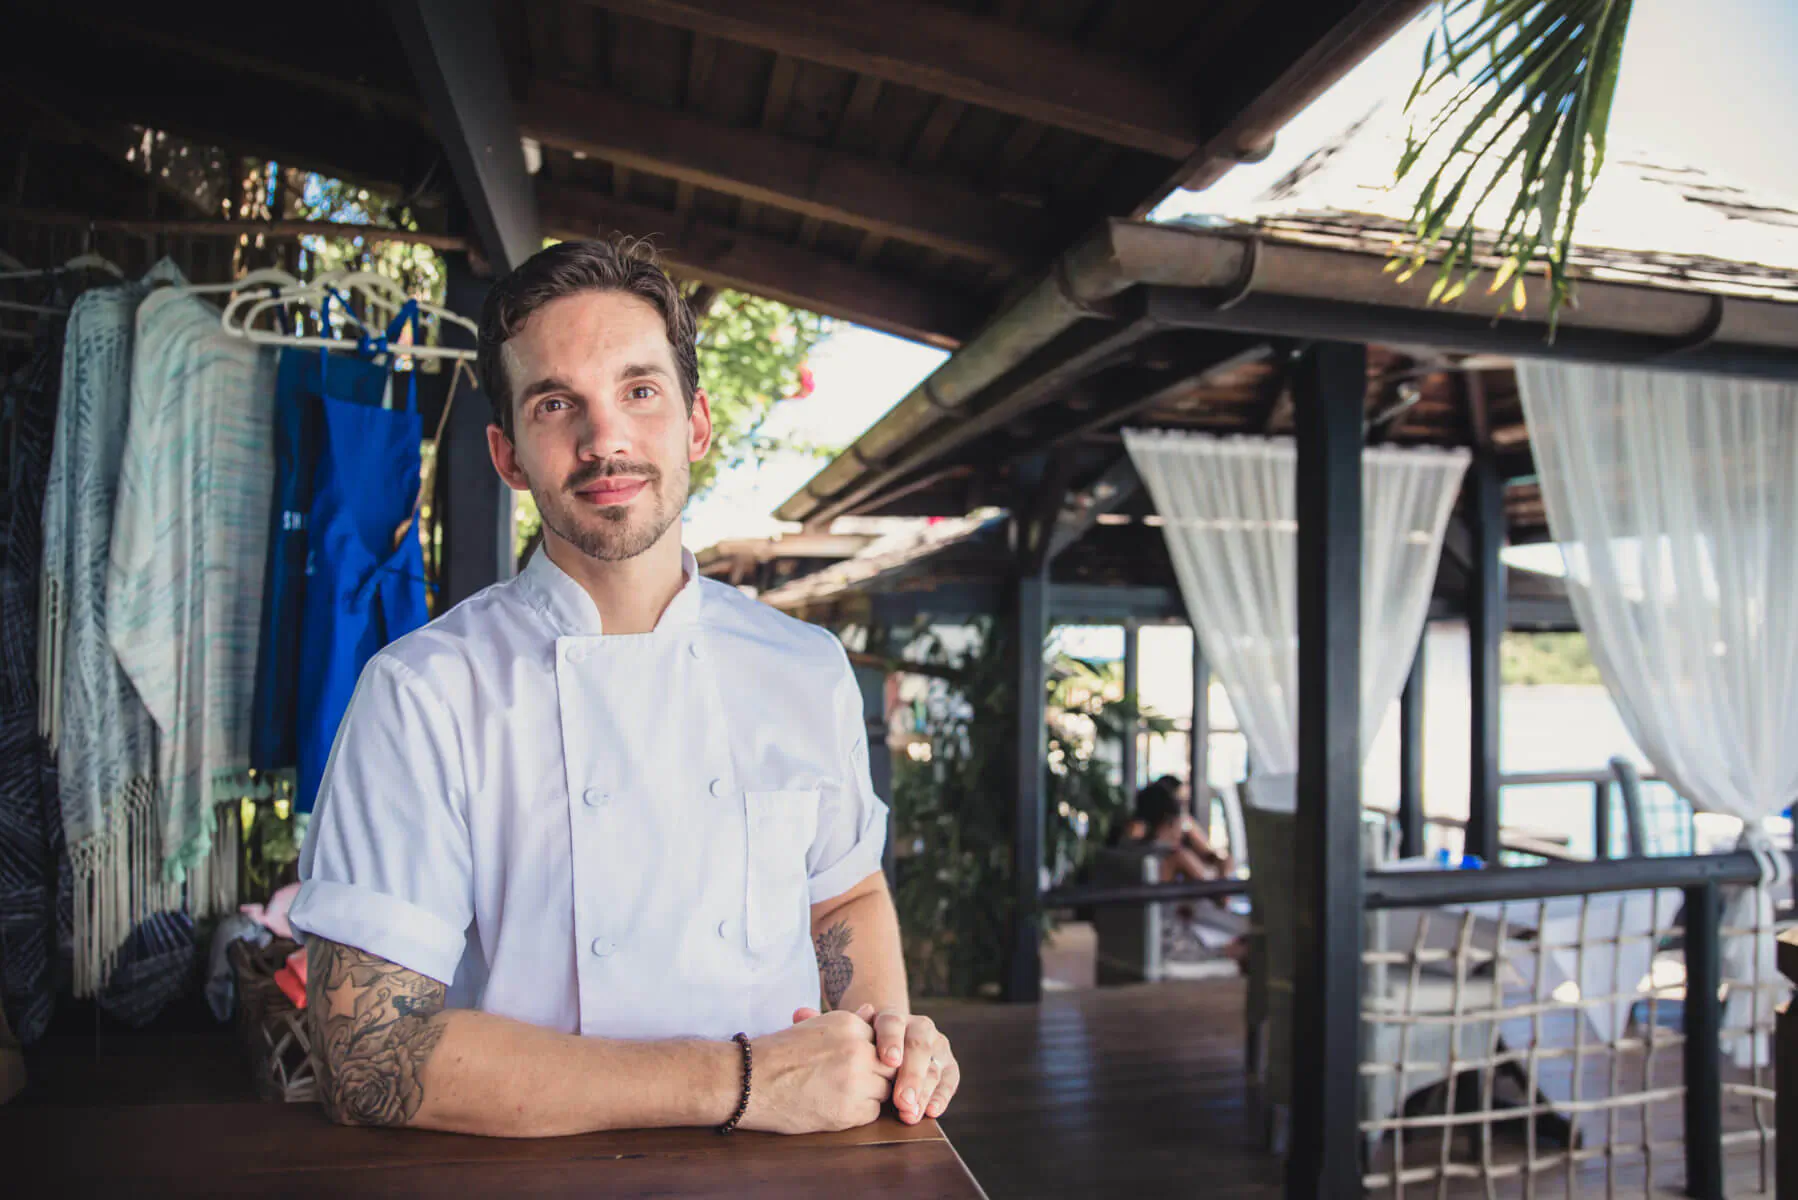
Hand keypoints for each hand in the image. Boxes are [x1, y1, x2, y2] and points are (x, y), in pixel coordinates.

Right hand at [737, 1009, 895, 1134]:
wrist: (749, 1081)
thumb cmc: (778, 1053)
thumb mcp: (813, 1027)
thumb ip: (849, 1021)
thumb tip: (872, 1010)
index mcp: (849, 1024)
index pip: (883, 1040)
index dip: (873, 1053)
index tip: (858, 1062)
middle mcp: (857, 1049)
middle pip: (890, 1065)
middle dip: (877, 1074)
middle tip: (853, 1080)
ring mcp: (855, 1081)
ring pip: (884, 1089)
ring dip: (870, 1093)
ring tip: (840, 1092)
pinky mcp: (848, 1111)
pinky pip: (872, 1112)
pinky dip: (859, 1112)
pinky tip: (835, 1105)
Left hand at [865, 1006, 958, 1123]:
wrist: (886, 1048)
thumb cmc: (865, 1049)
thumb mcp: (859, 1039)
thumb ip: (858, 1032)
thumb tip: (864, 1011)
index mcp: (893, 1018)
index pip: (893, 1024)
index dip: (892, 1041)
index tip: (889, 1061)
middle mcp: (919, 1028)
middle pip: (918, 1048)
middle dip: (911, 1076)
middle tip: (902, 1101)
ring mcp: (937, 1046)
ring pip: (934, 1068)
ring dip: (923, 1094)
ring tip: (910, 1114)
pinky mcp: (949, 1065)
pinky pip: (950, 1080)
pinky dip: (942, 1097)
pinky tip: (932, 1111)